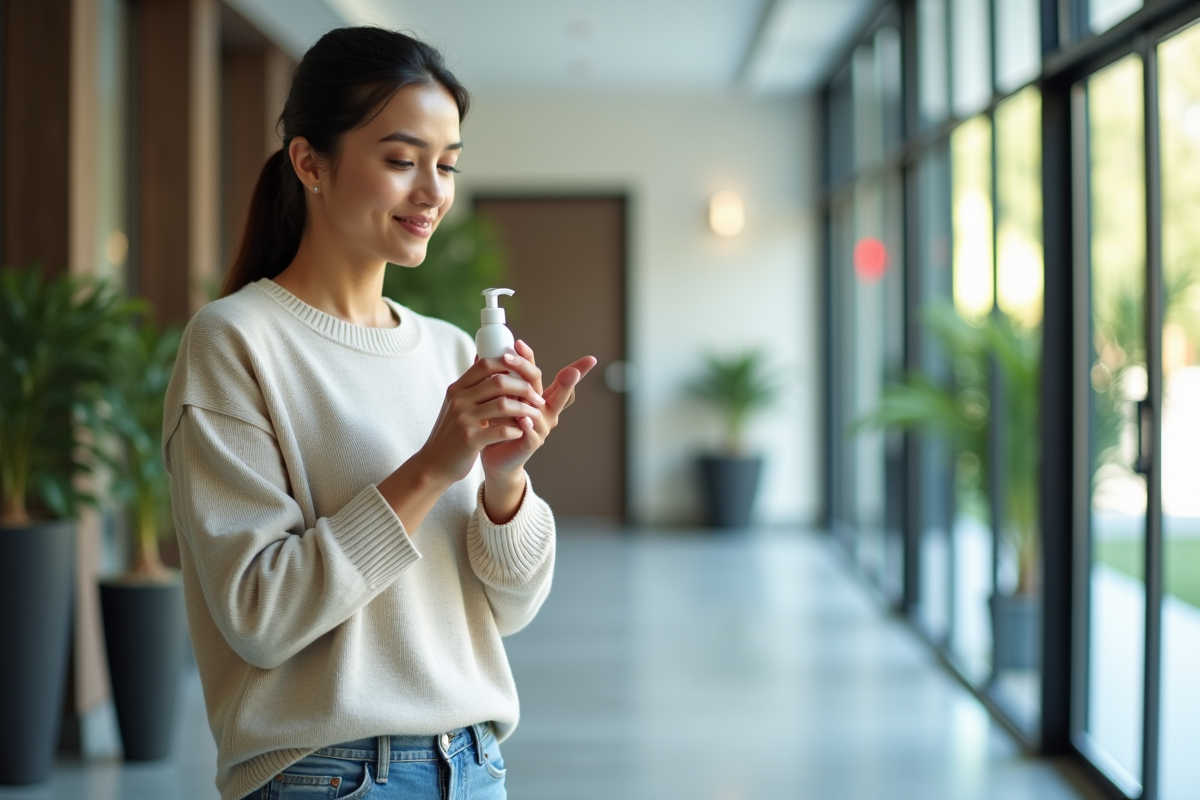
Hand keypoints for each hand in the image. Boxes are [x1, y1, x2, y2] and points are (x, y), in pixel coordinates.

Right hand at [413, 355, 548, 485]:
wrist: (434, 463)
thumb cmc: (452, 433)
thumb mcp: (455, 404)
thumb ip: (470, 385)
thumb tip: (483, 355)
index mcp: (457, 388)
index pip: (485, 364)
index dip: (509, 363)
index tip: (525, 373)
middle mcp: (459, 400)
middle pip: (499, 381)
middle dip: (524, 387)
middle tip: (537, 397)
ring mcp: (463, 419)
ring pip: (504, 404)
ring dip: (525, 409)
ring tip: (535, 414)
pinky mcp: (470, 440)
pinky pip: (501, 430)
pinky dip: (516, 430)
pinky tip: (522, 432)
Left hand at [480, 339, 596, 479]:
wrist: (493, 456)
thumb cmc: (496, 425)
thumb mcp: (496, 399)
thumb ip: (495, 380)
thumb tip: (480, 352)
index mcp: (534, 396)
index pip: (536, 372)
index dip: (531, 357)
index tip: (518, 342)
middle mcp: (542, 409)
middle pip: (550, 387)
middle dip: (548, 373)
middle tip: (528, 358)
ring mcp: (540, 426)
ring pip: (543, 409)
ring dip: (532, 396)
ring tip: (524, 386)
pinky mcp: (532, 444)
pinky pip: (533, 433)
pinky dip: (529, 426)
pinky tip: (524, 420)